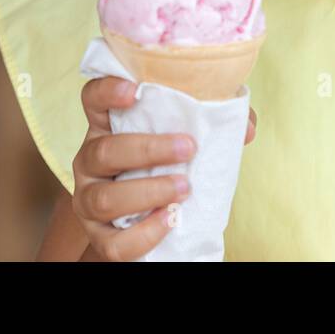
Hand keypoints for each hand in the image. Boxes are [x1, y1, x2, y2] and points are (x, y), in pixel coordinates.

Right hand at [72, 75, 256, 260]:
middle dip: (148, 149)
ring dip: (149, 192)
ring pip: (105, 199)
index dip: (107, 90)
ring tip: (184, 188)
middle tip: (188, 148)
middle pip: (104, 151)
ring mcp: (89, 200)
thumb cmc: (168, 167)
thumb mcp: (184, 138)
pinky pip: (114, 243)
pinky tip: (170, 220)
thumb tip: (245, 127)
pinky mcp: (99, 237)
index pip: (93, 99)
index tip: (134, 90)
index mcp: (108, 127)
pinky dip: (144, 234)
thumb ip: (216, 123)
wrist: (146, 221)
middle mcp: (90, 161)